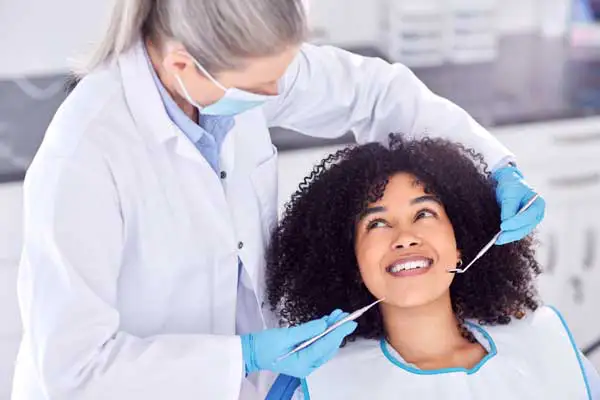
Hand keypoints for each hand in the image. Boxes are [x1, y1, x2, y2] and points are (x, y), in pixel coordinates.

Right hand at [241, 309, 355, 377]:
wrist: (251, 351)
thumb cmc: (264, 345)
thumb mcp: (284, 336)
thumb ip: (306, 331)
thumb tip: (324, 325)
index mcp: (302, 364)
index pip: (324, 346)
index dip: (338, 333)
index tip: (350, 323)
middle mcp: (307, 365)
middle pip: (328, 347)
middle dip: (337, 331)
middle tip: (347, 316)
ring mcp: (306, 361)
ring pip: (324, 345)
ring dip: (332, 330)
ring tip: (339, 315)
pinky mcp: (303, 355)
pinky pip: (317, 344)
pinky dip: (323, 333)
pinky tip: (328, 322)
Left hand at [493, 165, 545, 244]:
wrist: (509, 185)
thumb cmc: (511, 186)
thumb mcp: (510, 193)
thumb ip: (508, 207)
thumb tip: (505, 223)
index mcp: (538, 205)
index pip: (529, 216)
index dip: (516, 223)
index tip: (503, 226)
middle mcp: (536, 215)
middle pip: (525, 228)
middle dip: (511, 234)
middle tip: (498, 238)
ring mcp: (530, 222)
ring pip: (520, 233)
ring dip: (508, 237)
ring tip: (496, 240)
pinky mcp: (522, 226)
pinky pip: (515, 232)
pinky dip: (507, 236)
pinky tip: (497, 239)